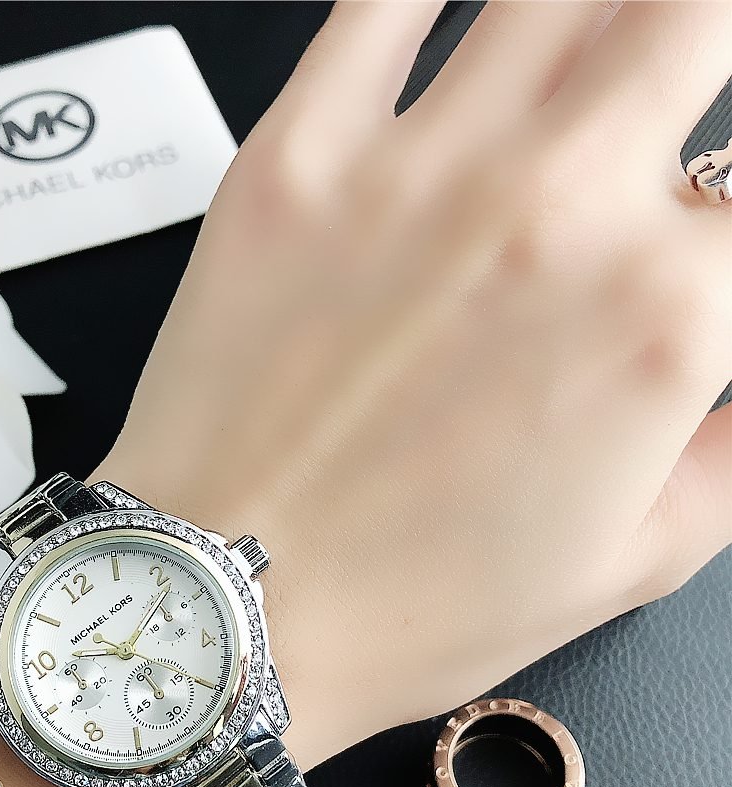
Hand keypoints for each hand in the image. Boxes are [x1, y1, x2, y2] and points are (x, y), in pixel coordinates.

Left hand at [91, 2, 731, 766]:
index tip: (699, 223)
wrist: (225, 605)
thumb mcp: (632, 560)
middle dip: (693, 38)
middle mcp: (555, 212)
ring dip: (592, 7)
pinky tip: (458, 10)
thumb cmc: (412, 606)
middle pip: (690, 18)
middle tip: (667, 68)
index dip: (728, 205)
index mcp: (663, 317)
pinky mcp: (292, 162)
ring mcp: (414, 170)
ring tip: (587, 39)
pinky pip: (381, 1)